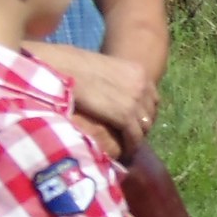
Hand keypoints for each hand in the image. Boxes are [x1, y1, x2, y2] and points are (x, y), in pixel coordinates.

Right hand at [38, 46, 156, 155]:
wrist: (64, 68)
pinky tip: (124, 151)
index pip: (152, 96)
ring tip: (127, 143)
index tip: (136, 119)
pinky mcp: (125, 115)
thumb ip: (114, 79)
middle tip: (131, 134)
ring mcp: (136, 101)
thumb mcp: (103, 68)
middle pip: (151, 112)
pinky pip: (135, 136)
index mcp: (138, 71)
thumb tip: (110, 90)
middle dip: (142, 123)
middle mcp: (142, 85)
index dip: (145, 110)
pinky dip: (131, 145)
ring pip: (145, 126)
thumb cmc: (72, 65)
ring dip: (137, 136)